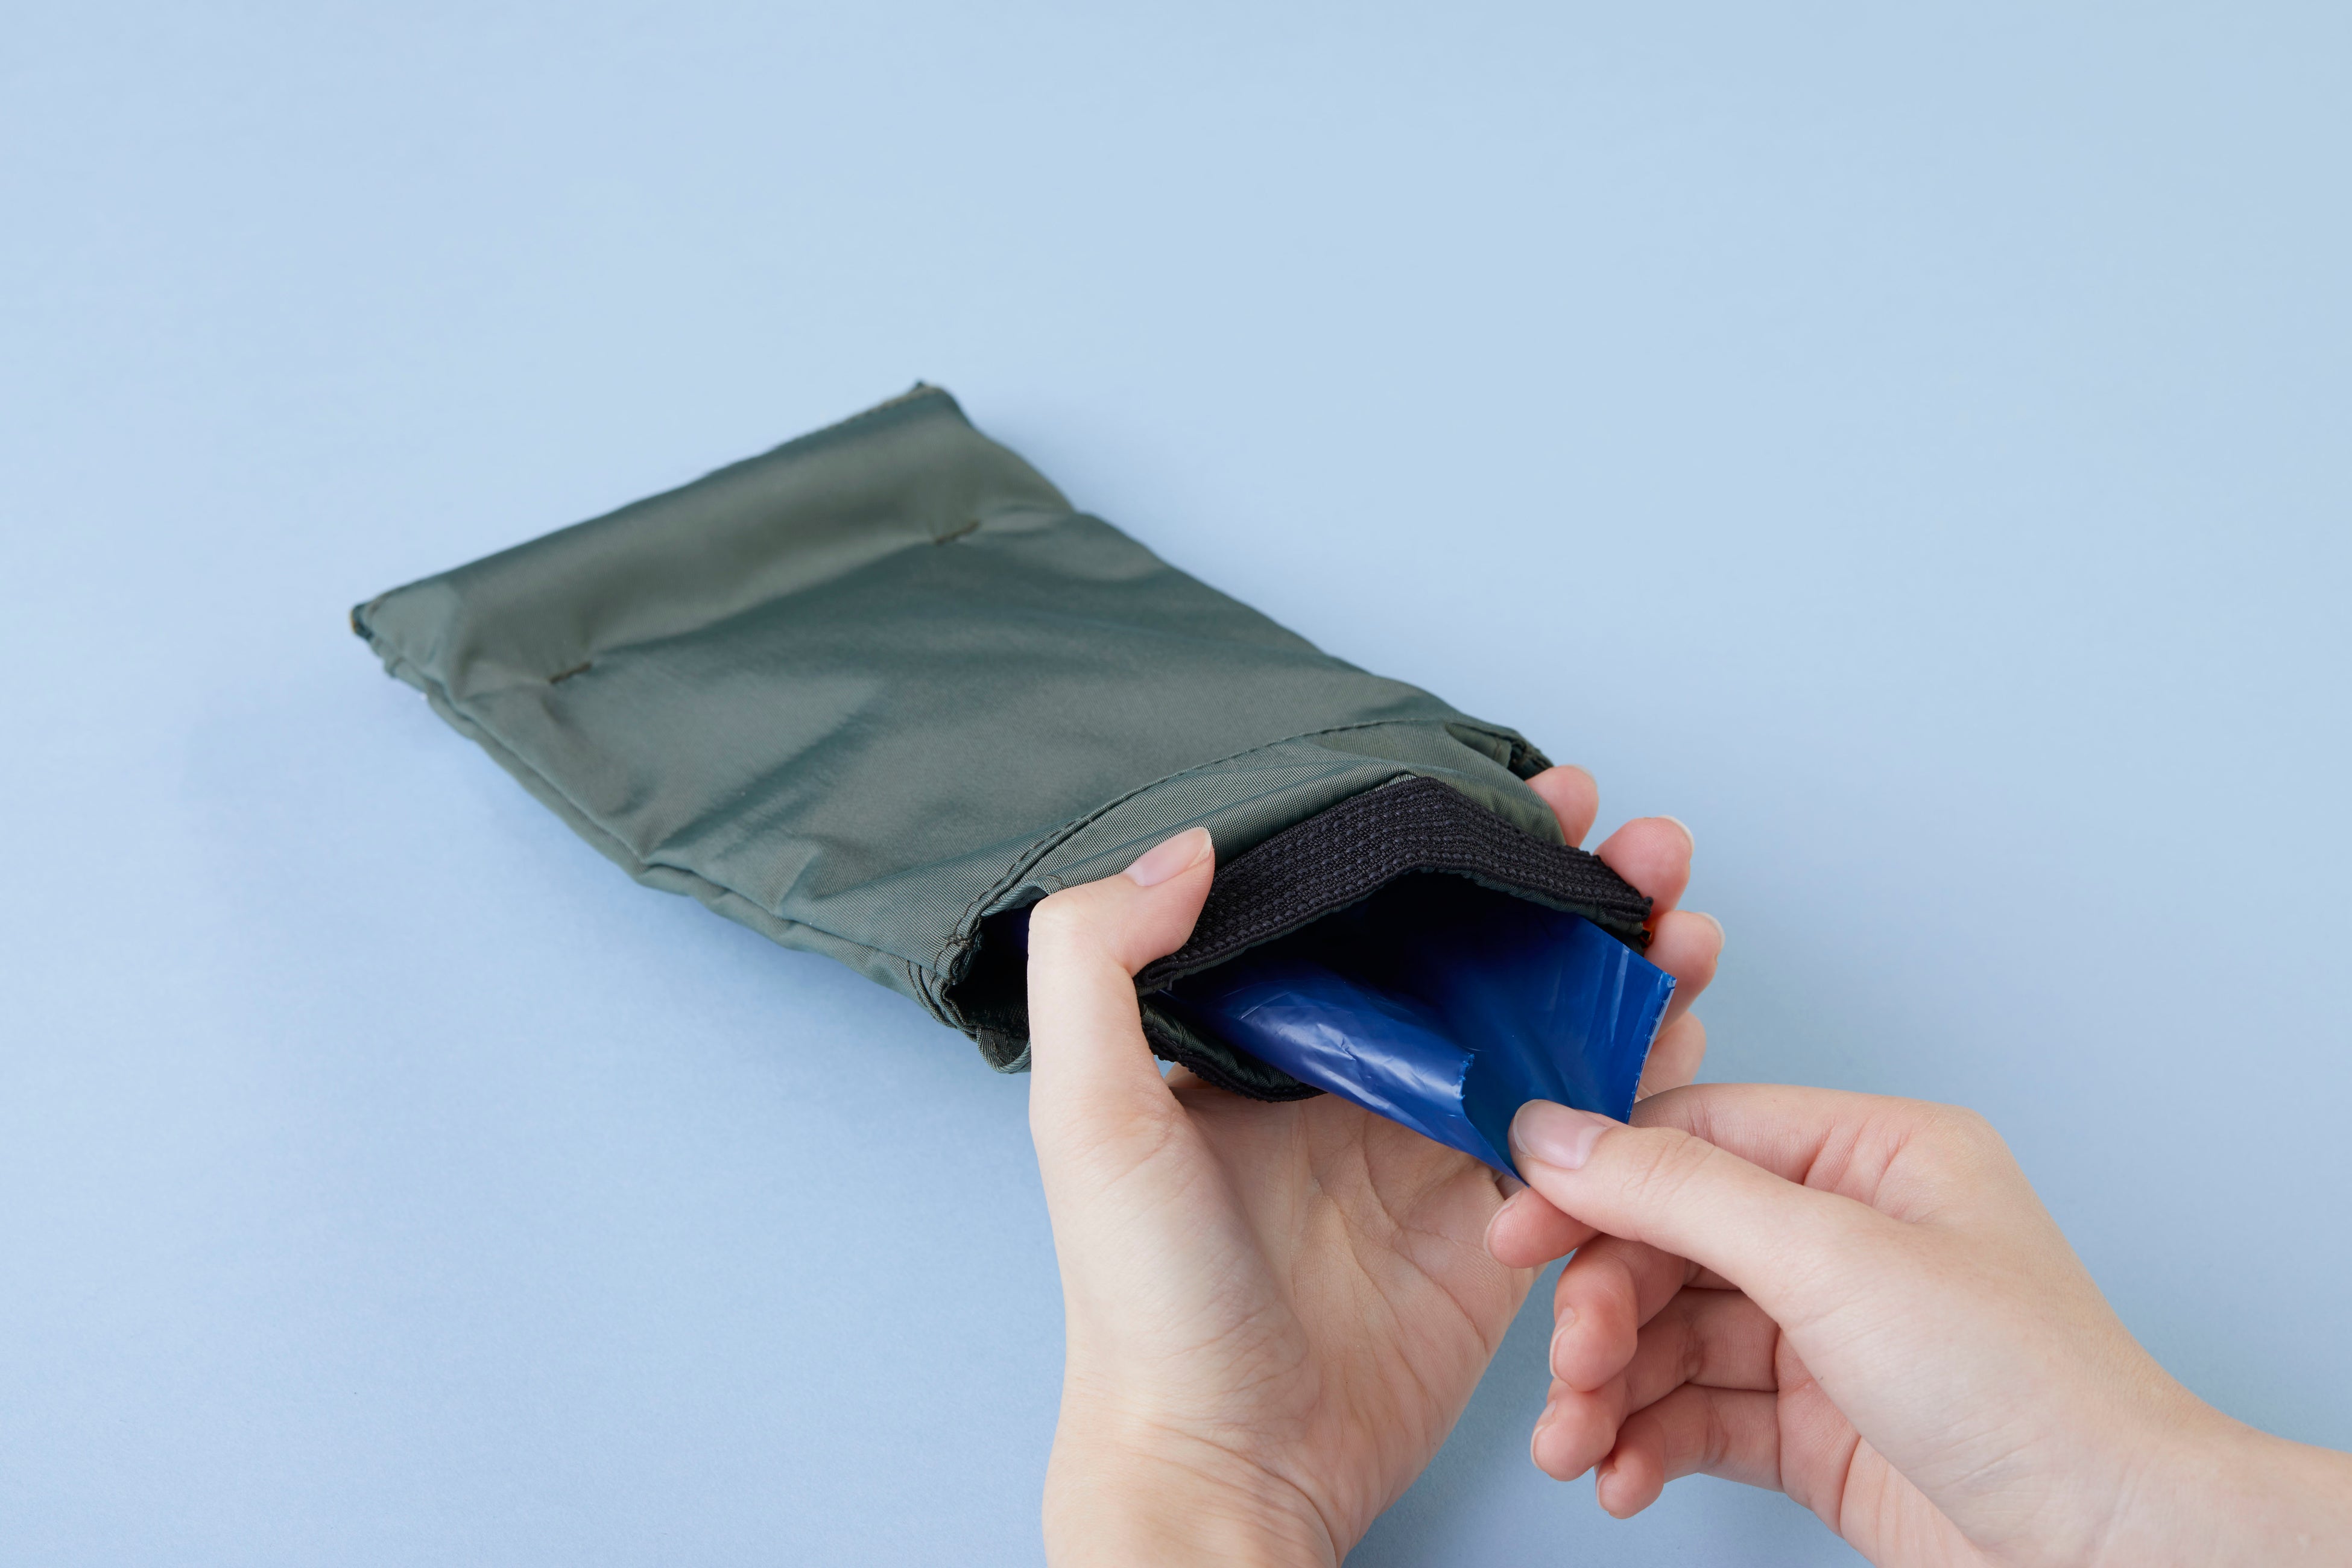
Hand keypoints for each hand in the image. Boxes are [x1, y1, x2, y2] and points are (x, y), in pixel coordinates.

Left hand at [1024, 767, 1722, 1563]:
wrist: (1224, 1468)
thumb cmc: (1144, 1305)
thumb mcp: (1085, 1118)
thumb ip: (1099, 964)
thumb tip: (1188, 842)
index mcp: (1269, 1040)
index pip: (1377, 912)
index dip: (1455, 845)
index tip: (1526, 789)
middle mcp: (1359, 1082)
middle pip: (1484, 957)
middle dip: (1567, 888)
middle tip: (1636, 834)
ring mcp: (1435, 1154)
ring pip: (1551, 1031)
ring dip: (1623, 966)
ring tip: (1682, 914)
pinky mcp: (1499, 1231)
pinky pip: (1585, 1137)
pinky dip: (1643, 1079)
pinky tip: (1680, 1023)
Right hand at [1498, 1086, 2351, 1565]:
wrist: (2115, 1554)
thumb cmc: (2032, 1393)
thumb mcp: (1833, 1260)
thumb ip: (1681, 1191)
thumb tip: (1560, 1135)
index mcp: (1873, 1157)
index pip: (1695, 1138)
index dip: (1598, 1182)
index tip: (1519, 1225)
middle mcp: (1849, 1237)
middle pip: (1670, 1244)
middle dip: (1603, 1309)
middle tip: (1570, 1365)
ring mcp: (1831, 1337)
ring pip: (1672, 1338)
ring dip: (1609, 1389)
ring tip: (1577, 1441)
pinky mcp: (1816, 1429)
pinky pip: (1697, 1416)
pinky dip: (1646, 1443)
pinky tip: (1622, 1474)